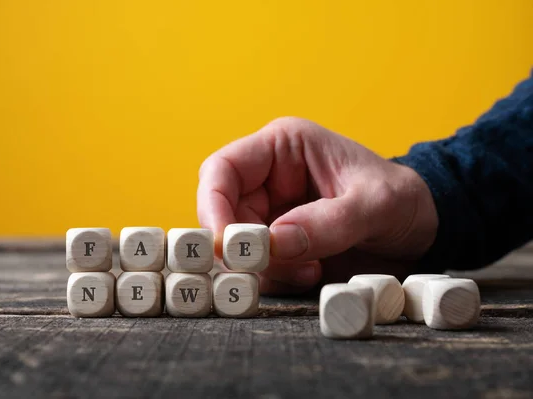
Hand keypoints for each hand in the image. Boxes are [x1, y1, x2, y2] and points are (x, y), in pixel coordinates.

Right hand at [197, 117, 437, 294]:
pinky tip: (312, 275)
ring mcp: (272, 216)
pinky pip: (258, 269)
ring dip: (264, 269)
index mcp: (283, 148)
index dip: (212, 205)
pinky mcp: (281, 247)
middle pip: (223, 214)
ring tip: (310, 271)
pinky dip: (276, 281)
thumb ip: (330, 221)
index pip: (222, 169)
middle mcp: (268, 181)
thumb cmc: (402, 199)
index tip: (226, 245)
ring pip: (236, 248)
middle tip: (267, 268)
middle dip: (241, 247)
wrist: (422, 230)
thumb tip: (274, 242)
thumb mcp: (378, 204)